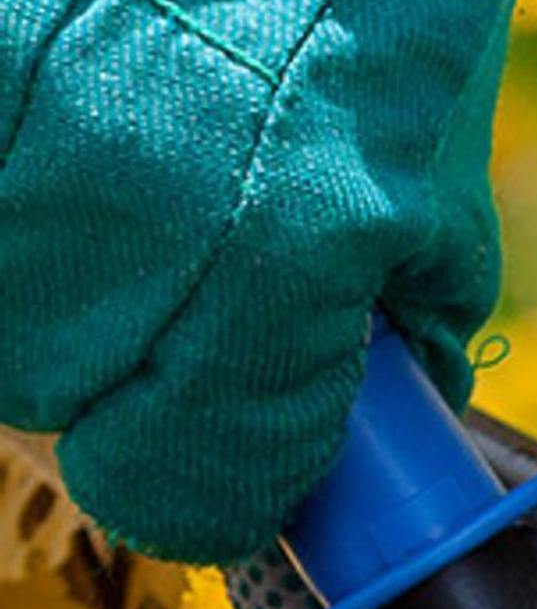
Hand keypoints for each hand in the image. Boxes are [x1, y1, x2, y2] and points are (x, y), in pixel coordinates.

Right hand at [0, 0, 517, 560]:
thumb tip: (361, 427)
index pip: (180, 489)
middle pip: (52, 395)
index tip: (214, 445)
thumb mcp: (424, 145)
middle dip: (111, 347)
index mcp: (281, 246)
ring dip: (37, 261)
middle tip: (166, 249)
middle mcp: (120, 202)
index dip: (203, 476)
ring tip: (105, 159)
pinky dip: (1, 188)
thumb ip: (394, 304)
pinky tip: (47, 119)